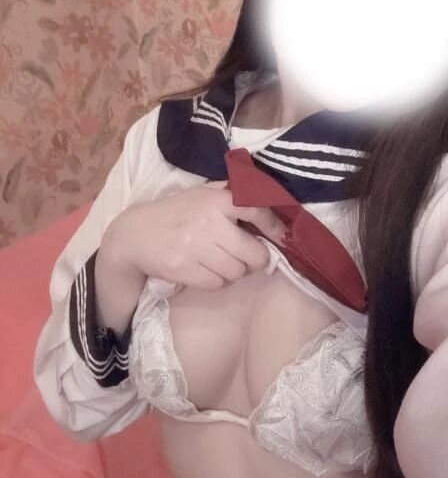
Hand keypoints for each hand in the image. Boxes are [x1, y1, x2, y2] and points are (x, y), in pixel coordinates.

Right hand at [101, 181, 287, 290]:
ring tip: (221, 261)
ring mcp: (195, 247)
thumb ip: (230, 193)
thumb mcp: (201, 193)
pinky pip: (217, 284)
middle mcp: (208, 222)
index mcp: (216, 199)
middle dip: (255, 259)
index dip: (274, 226)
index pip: (256, 209)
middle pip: (253, 253)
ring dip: (234, 271)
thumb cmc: (175, 212)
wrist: (134, 235)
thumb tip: (265, 196)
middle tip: (248, 256)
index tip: (282, 237)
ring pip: (236, 272)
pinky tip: (206, 270)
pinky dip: (216, 281)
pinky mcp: (184, 269)